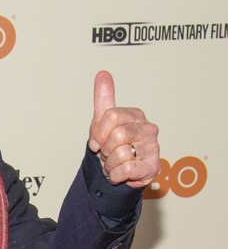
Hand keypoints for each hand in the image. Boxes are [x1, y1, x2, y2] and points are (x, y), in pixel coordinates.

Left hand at [88, 71, 159, 187]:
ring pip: (120, 154)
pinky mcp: (153, 167)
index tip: (96, 142)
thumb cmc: (113, 143)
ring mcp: (153, 148)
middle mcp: (148, 129)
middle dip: (105, 149)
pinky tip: (120, 173)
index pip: (112, 116)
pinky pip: (126, 169)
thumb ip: (104, 97)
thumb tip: (103, 73)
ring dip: (109, 163)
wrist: (121, 171)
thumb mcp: (103, 120)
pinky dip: (115, 175)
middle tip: (108, 153)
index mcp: (135, 115)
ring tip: (114, 163)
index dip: (98, 132)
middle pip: (117, 135)